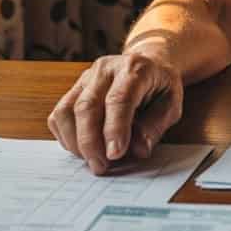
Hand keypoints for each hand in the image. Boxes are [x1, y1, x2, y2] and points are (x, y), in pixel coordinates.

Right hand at [47, 51, 183, 174]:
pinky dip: (66, 137)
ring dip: (75, 142)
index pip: (119, 99)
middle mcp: (106, 69)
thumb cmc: (161, 87)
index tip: (114, 155)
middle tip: (100, 167)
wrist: (149, 64)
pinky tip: (82, 148)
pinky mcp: (74, 89)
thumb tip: (138, 149)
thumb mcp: (172, 104)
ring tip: (92, 160)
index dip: (114, 129)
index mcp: (135, 69)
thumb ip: (156, 125)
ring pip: (66, 111)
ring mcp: (86, 78)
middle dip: (90, 142)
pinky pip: (59, 115)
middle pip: (87, 106)